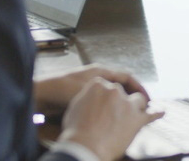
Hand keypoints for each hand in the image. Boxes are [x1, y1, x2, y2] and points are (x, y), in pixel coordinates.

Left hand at [34, 64, 149, 114]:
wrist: (41, 95)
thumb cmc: (64, 91)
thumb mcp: (91, 91)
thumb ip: (111, 95)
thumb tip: (130, 102)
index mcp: (101, 71)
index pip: (127, 77)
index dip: (139, 88)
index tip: (148, 100)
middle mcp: (97, 75)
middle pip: (121, 84)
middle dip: (132, 96)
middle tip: (141, 109)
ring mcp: (90, 85)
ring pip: (112, 93)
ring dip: (121, 102)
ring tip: (128, 114)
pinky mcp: (82, 95)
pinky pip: (102, 100)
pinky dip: (110, 107)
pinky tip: (111, 117)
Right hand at [58, 77, 163, 160]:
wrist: (85, 146)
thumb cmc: (75, 130)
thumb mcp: (75, 107)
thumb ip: (87, 97)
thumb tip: (92, 98)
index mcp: (98, 84)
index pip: (105, 85)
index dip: (105, 97)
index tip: (103, 104)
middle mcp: (115, 90)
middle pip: (121, 92)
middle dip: (119, 102)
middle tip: (115, 113)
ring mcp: (127, 104)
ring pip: (138, 100)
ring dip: (136, 106)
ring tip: (135, 112)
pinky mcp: (137, 119)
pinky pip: (150, 115)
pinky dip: (156, 114)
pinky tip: (161, 112)